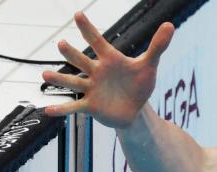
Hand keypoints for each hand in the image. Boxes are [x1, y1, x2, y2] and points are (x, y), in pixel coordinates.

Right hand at [42, 12, 173, 128]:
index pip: (98, 41)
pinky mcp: (91, 106)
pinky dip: (62, 109)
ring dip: (60, 80)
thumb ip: (158, 46)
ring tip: (45, 76)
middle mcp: (96, 72)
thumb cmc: (139, 84)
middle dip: (72, 54)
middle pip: (82, 61)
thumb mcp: (150, 66)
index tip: (78, 15)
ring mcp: (92, 89)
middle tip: (62, 44)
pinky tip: (48, 110)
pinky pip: (75, 107)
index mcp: (109, 59)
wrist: (135, 108)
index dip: (88, 29)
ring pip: (74, 83)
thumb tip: (170, 25)